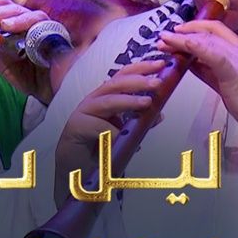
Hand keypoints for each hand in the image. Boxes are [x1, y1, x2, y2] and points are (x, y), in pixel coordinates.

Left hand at [0, 0, 49, 100]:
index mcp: (15, 26)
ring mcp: (41, 23)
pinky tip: (6, 26)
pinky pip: (35, 20)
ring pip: (18, 10)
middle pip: (6, 4)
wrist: (53, 92)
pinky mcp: (52, 28)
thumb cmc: (31, 78)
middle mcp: (28, 21)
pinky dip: (20, 22)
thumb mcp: (6, 64)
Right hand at [54, 59, 165, 207]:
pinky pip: (99, 127)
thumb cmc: (100, 151)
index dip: (141, 68)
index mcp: (105, 98)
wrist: (75, 173)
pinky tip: (123, 138)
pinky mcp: (76, 127)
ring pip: (107, 101)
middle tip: (157, 83)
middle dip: (138, 81)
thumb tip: (159, 115)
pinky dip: (113, 132)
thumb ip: (138, 124)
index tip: (161, 64)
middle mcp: (94, 100)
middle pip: (115, 83)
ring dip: (128, 101)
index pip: (123, 76)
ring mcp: (83, 112)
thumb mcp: (124, 135)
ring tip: (146, 103)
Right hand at [158, 20, 237, 158]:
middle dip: (184, 35)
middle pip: (205, 37)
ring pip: (204, 51)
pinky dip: (192, 62)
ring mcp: (228, 67)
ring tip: (168, 48)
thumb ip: (213, 56)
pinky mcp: (224, 80)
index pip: (207, 33)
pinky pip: (205, 66)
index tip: (166, 36)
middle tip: (164, 39)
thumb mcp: (232, 76)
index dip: (186, 33)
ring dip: (186, 47)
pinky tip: (181, 63)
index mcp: (235, 49)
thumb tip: (191, 40)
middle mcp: (231, 53)